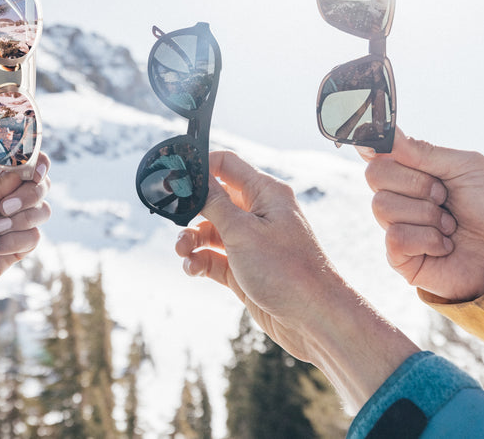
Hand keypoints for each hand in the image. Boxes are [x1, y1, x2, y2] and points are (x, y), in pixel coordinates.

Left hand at [0, 154, 51, 283]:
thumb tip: (19, 177)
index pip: (27, 165)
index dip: (39, 163)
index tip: (36, 172)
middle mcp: (8, 200)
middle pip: (42, 188)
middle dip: (29, 195)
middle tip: (3, 208)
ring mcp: (13, 225)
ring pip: (43, 212)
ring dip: (22, 219)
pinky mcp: (15, 250)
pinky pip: (32, 239)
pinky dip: (14, 242)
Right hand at [175, 150, 341, 360]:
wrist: (312, 319)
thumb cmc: (287, 270)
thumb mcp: (242, 231)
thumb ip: (213, 203)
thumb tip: (193, 177)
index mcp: (265, 193)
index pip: (227, 165)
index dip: (200, 166)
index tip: (173, 175)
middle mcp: (259, 214)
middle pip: (214, 199)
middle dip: (190, 210)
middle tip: (172, 217)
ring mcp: (251, 242)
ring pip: (210, 231)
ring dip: (191, 239)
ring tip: (182, 251)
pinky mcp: (244, 268)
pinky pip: (213, 257)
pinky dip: (199, 260)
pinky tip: (192, 268)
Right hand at [363, 129, 483, 301]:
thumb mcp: (465, 166)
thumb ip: (425, 151)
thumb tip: (390, 135)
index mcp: (410, 171)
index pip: (377, 154)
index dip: (377, 149)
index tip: (387, 150)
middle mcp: (398, 197)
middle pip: (375, 175)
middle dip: (417, 184)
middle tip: (444, 196)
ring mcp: (396, 226)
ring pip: (383, 206)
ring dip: (427, 214)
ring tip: (450, 225)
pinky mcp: (400, 257)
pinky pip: (396, 238)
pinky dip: (428, 239)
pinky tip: (445, 245)